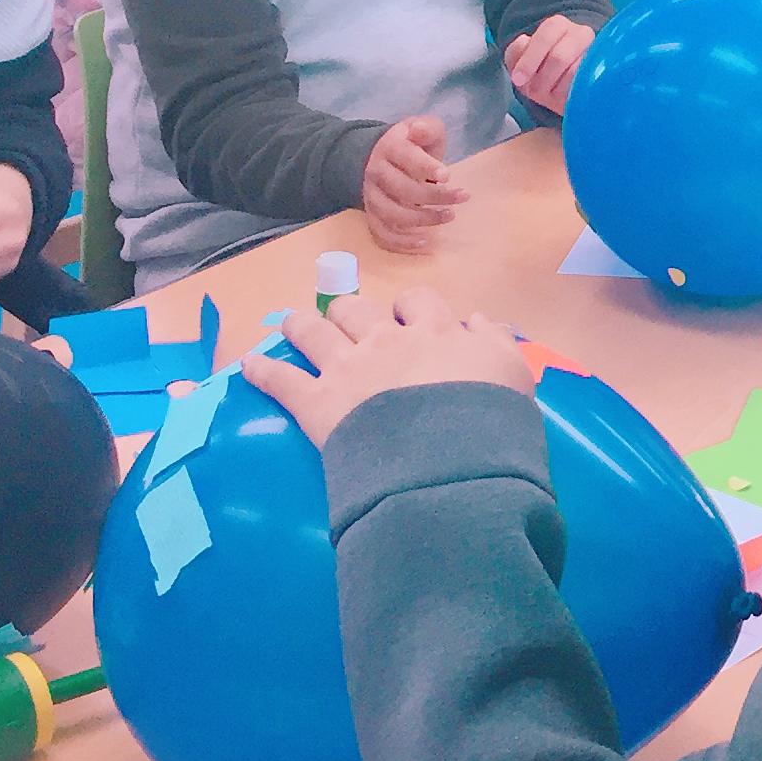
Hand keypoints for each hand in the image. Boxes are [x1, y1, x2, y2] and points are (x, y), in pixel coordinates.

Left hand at [240, 287, 530, 450]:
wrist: (451, 458)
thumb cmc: (490, 418)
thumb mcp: (513, 373)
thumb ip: (497, 342)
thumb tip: (480, 321)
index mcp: (434, 333)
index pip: (418, 303)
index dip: (409, 307)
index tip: (407, 316)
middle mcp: (386, 341)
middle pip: (358, 310)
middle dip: (350, 310)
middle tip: (347, 318)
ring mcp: (348, 369)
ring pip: (315, 331)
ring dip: (302, 324)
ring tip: (293, 322)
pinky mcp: (318, 403)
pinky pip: (282, 380)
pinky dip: (262, 371)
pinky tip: (248, 366)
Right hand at [362, 115, 465, 253]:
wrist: (376, 156)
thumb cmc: (410, 144)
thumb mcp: (421, 127)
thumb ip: (426, 128)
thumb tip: (420, 130)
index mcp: (389, 148)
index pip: (405, 157)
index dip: (425, 167)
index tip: (447, 175)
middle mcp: (376, 173)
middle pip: (402, 190)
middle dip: (434, 196)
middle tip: (461, 196)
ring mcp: (371, 197)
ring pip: (392, 214)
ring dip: (422, 220)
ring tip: (449, 216)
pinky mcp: (371, 215)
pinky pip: (381, 234)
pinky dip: (401, 243)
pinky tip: (425, 242)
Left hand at [504, 15, 593, 115]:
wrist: (563, 88)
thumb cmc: (540, 72)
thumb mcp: (520, 62)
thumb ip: (515, 53)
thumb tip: (524, 43)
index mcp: (557, 26)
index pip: (546, 36)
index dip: (530, 59)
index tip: (519, 79)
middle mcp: (581, 34)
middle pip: (559, 57)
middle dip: (543, 79)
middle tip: (535, 92)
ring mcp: (597, 53)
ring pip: (574, 73)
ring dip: (556, 89)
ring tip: (550, 94)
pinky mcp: (605, 72)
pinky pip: (586, 85)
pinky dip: (570, 95)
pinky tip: (565, 97)